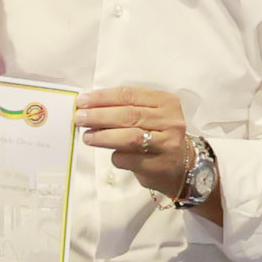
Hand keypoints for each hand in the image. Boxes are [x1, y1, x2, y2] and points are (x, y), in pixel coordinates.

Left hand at [78, 85, 193, 199]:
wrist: (182, 166)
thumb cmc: (159, 136)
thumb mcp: (150, 114)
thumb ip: (126, 108)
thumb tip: (90, 107)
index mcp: (166, 102)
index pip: (130, 95)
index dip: (103, 97)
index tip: (83, 101)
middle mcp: (171, 121)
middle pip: (129, 115)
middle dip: (99, 116)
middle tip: (79, 118)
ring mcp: (167, 144)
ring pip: (130, 137)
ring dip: (103, 136)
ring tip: (87, 136)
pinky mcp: (159, 166)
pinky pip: (129, 159)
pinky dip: (116, 156)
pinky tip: (111, 153)